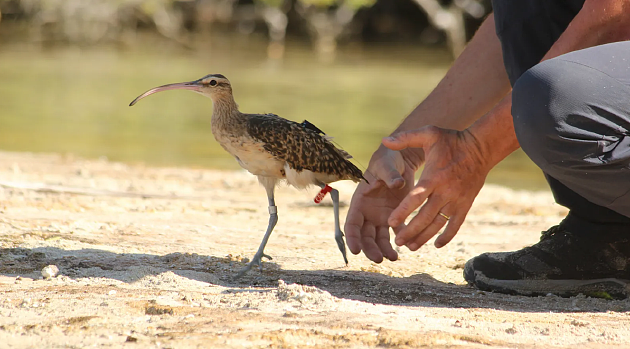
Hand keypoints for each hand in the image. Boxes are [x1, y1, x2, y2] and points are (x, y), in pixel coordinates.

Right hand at [344, 146, 422, 262]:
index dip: (352, 238)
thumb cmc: (388, 159)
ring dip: (384, 249)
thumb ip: (389, 175)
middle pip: (365, 236)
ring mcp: (382, 215)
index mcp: (360, 201)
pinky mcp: (396, 216)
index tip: (355, 251)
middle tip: (378, 259)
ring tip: (393, 258)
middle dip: (370, 249)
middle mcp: (368, 212)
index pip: (352, 223)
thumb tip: (397, 184)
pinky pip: (397, 232)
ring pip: (379, 238)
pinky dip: (401, 240)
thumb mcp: (386, 164)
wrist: (400, 159)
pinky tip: (408, 246)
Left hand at [383, 126, 490, 249]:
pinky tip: (436, 245)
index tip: (390, 222)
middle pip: (425, 216)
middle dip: (410, 231)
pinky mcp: (465, 205)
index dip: (403, 211)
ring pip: (439, 224)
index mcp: (433, 177)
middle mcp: (445, 191)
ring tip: (411, 247)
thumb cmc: (451, 140)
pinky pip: (455, 224)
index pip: (415, 198)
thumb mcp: (428, 134)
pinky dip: (447, 236)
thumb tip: (384, 140)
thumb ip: (405, 138)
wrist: (481, 148)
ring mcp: (456, 200)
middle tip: (397, 242)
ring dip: (425, 237)